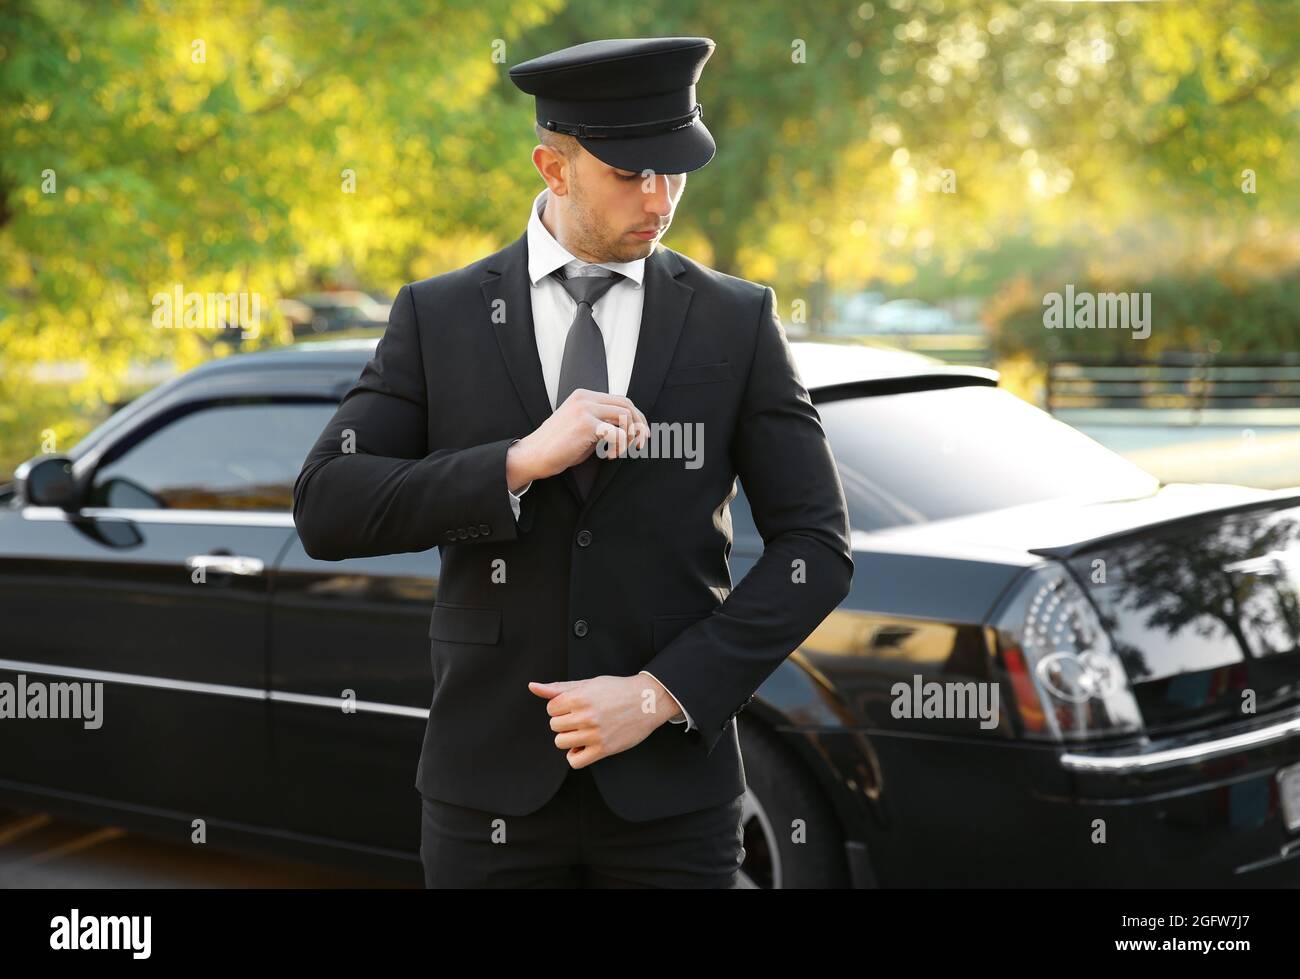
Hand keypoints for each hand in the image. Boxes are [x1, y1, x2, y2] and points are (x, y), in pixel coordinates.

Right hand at [506, 390, 648, 489]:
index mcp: (584, 396)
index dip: (636, 418)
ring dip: (629, 437)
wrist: (532, 456)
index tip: (641, 435)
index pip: (620, 400)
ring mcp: (585, 409)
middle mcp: (585, 398)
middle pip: (627, 405)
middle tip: (640, 444)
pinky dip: (619, 446)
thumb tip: (628, 428)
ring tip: (617, 451)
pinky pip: (617, 433)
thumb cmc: (556, 447)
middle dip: (639, 426)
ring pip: (625, 416)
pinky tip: (608, 455)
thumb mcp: (582, 427)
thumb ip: (602, 422)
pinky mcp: (586, 424)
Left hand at [528, 674, 679, 767]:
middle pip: (555, 726)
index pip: (551, 708)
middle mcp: (586, 716)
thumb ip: (558, 688)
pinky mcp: (603, 750)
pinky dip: (576, 755)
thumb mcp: (587, 684)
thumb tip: (533, 687)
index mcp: (580, 697)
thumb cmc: (618, 690)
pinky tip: (584, 745)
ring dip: (569, 737)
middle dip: (565, 721)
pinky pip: (575, 761)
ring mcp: (594, 734)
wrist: (647, 701)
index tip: (574, 706)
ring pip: (561, 742)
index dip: (561, 707)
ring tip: (583, 730)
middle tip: (582, 717)